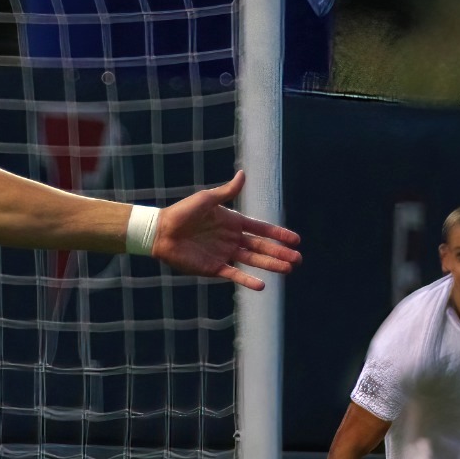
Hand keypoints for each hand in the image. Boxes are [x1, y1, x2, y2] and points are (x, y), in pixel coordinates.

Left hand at [152, 170, 301, 290]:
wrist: (160, 231)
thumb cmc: (182, 212)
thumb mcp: (206, 199)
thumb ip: (227, 191)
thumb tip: (243, 174)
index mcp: (233, 222)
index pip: (261, 229)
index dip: (278, 234)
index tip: (296, 240)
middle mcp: (232, 239)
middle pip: (261, 247)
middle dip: (280, 253)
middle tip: (299, 259)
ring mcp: (224, 254)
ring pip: (253, 261)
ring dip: (271, 265)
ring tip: (289, 269)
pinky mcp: (213, 267)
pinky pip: (234, 274)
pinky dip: (247, 280)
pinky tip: (262, 284)